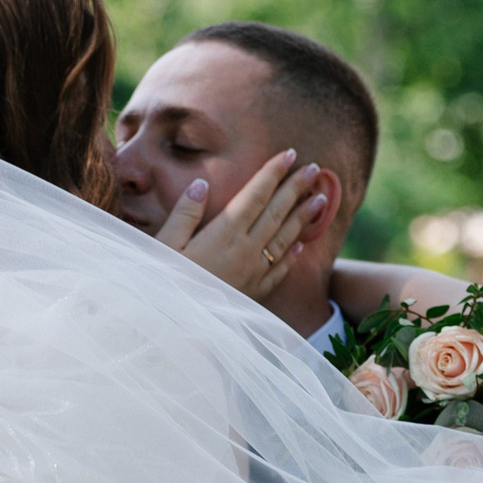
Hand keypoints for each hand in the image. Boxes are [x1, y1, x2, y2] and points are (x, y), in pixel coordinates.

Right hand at [154, 150, 327, 299]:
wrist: (175, 329)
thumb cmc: (162, 282)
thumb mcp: (164, 244)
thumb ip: (185, 213)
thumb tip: (202, 184)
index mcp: (223, 234)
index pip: (254, 195)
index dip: (272, 173)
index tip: (290, 154)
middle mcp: (244, 251)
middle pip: (276, 213)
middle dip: (296, 188)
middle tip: (315, 169)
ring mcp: (252, 273)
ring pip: (284, 239)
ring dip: (303, 218)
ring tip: (320, 199)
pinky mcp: (252, 293)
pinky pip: (278, 271)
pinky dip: (292, 256)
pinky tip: (301, 245)